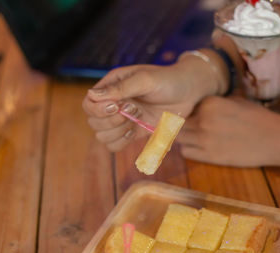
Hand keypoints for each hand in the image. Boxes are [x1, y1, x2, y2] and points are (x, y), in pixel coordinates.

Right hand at [82, 58, 219, 150]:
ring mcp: (123, 119)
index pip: (89, 103)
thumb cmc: (168, 80)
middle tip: (135, 109)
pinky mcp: (133, 131)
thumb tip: (92, 95)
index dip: (98, 110)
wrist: (189, 92)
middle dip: (112, 121)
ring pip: (102, 136)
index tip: (118, 106)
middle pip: (93, 122)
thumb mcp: (145, 80)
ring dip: (118, 132)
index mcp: (111, 86)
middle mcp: (113, 103)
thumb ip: (120, 88)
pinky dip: (122, 142)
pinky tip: (135, 131)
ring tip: (138, 118)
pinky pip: (115, 145)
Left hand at [177, 96, 279, 166]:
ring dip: (183, 136)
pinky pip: (185, 152)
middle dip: (182, 123)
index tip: (192, 114)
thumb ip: (216, 101)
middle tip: (189, 126)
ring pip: (178, 137)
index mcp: (210, 103)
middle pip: (178, 121)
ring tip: (193, 137)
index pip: (186, 105)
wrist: (275, 139)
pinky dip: (188, 149)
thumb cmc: (258, 117)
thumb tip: (201, 102)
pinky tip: (198, 147)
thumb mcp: (236, 100)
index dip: (188, 110)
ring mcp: (204, 139)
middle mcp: (203, 120)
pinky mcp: (208, 156)